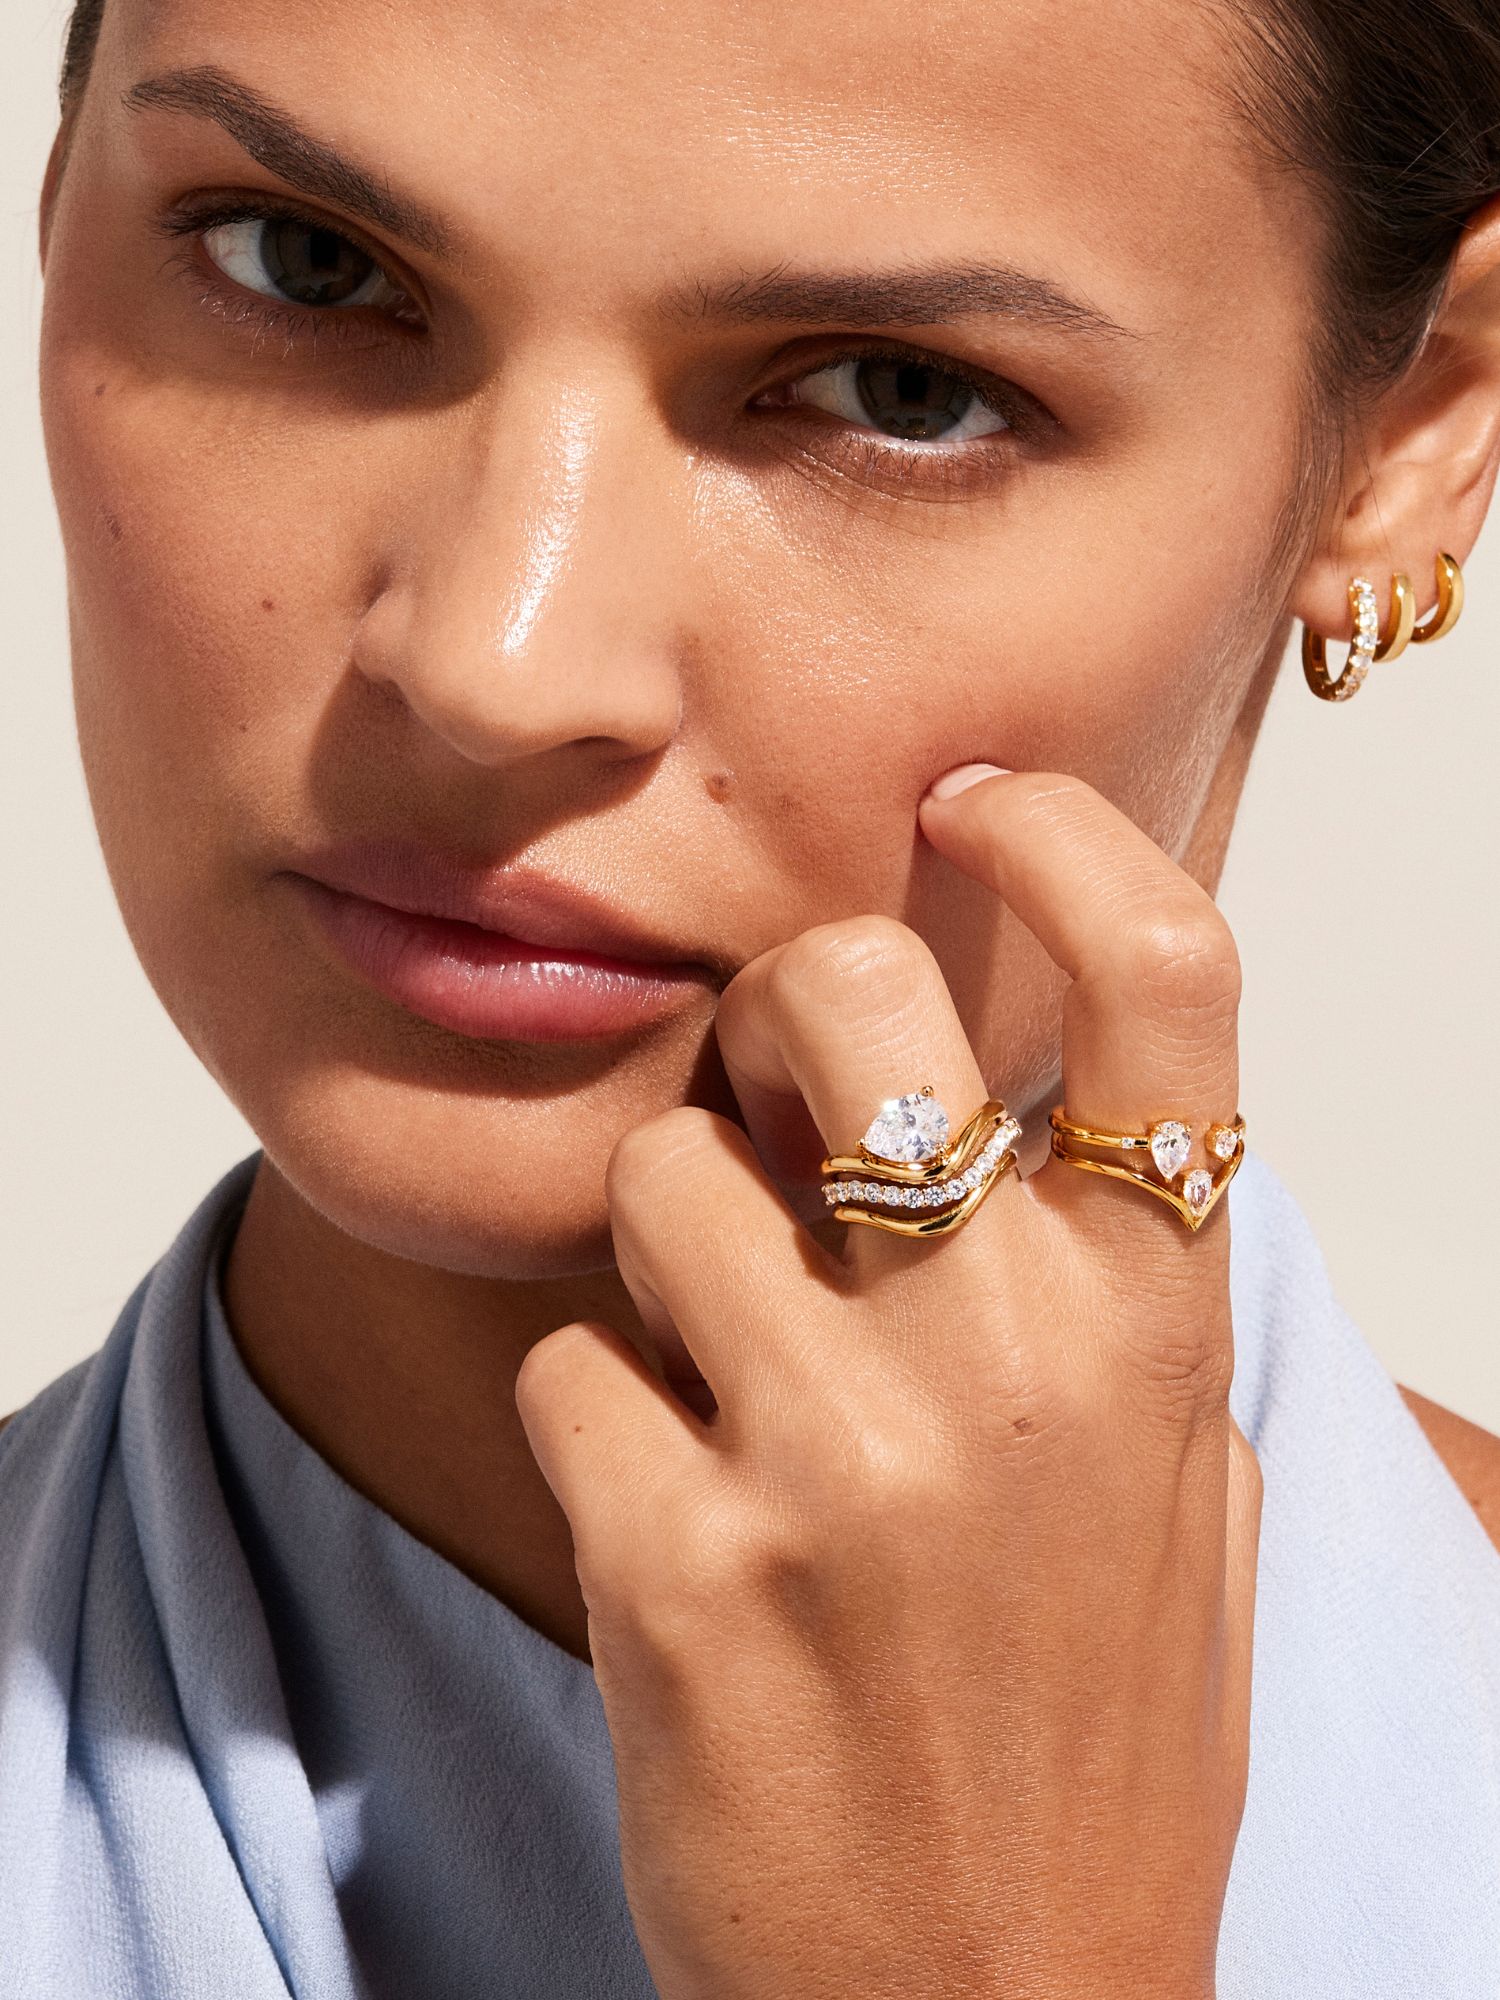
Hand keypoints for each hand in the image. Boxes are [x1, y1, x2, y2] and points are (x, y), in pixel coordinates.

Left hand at [514, 770, 1262, 1999]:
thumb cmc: (1081, 1744)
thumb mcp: (1181, 1510)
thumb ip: (1130, 1310)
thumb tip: (1057, 1130)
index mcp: (1155, 1325)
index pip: (1166, 979)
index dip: (1069, 840)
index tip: (978, 800)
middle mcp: (1011, 1357)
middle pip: (846, 997)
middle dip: (786, 1007)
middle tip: (786, 1092)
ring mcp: (837, 1455)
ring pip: (661, 1175)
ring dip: (669, 1245)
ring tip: (725, 1368)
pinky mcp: (677, 1562)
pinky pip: (570, 1366)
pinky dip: (601, 1416)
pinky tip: (672, 1515)